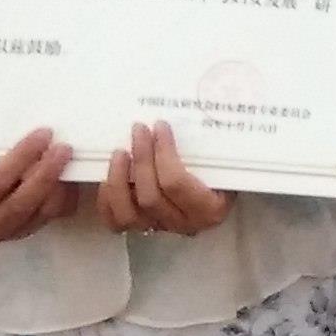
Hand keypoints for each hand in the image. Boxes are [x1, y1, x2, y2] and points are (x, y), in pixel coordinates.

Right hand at [0, 129, 81, 245]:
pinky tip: (68, 171)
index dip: (21, 158)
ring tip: (67, 156)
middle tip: (62, 148)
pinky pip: (56, 214)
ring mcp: (10, 233)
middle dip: (46, 173)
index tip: (42, 135)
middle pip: (22, 202)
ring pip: (43, 211)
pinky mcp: (30, 230)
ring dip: (59, 182)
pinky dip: (66, 193)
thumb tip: (7, 120)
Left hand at [97, 120, 234, 237]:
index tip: (160, 126)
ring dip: (119, 180)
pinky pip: (115, 222)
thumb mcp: (228, 160)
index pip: (176, 183)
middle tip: (139, 129)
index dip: (163, 153)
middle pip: (150, 196)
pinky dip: (107, 200)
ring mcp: (161, 228)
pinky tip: (109, 176)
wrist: (217, 195)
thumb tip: (208, 108)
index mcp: (210, 209)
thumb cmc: (223, 171)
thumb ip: (216, 145)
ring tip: (120, 152)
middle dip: (141, 159)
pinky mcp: (142, 228)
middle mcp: (185, 224)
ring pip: (129, 213)